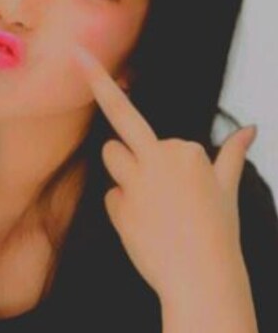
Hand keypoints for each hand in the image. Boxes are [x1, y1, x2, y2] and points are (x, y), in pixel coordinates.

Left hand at [77, 49, 254, 300]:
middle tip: (80, 60)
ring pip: (111, 157)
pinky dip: (122, 209)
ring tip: (150, 205)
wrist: (201, 276)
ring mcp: (138, 182)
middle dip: (116, 127)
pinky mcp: (120, 206)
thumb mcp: (228, 188)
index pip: (157, 137)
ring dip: (122, 173)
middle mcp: (161, 157)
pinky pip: (111, 197)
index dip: (156, 151)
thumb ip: (232, 155)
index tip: (80, 56)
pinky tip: (144, 228)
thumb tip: (251, 129)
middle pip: (122, 132)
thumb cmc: (217, 233)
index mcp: (189, 150)